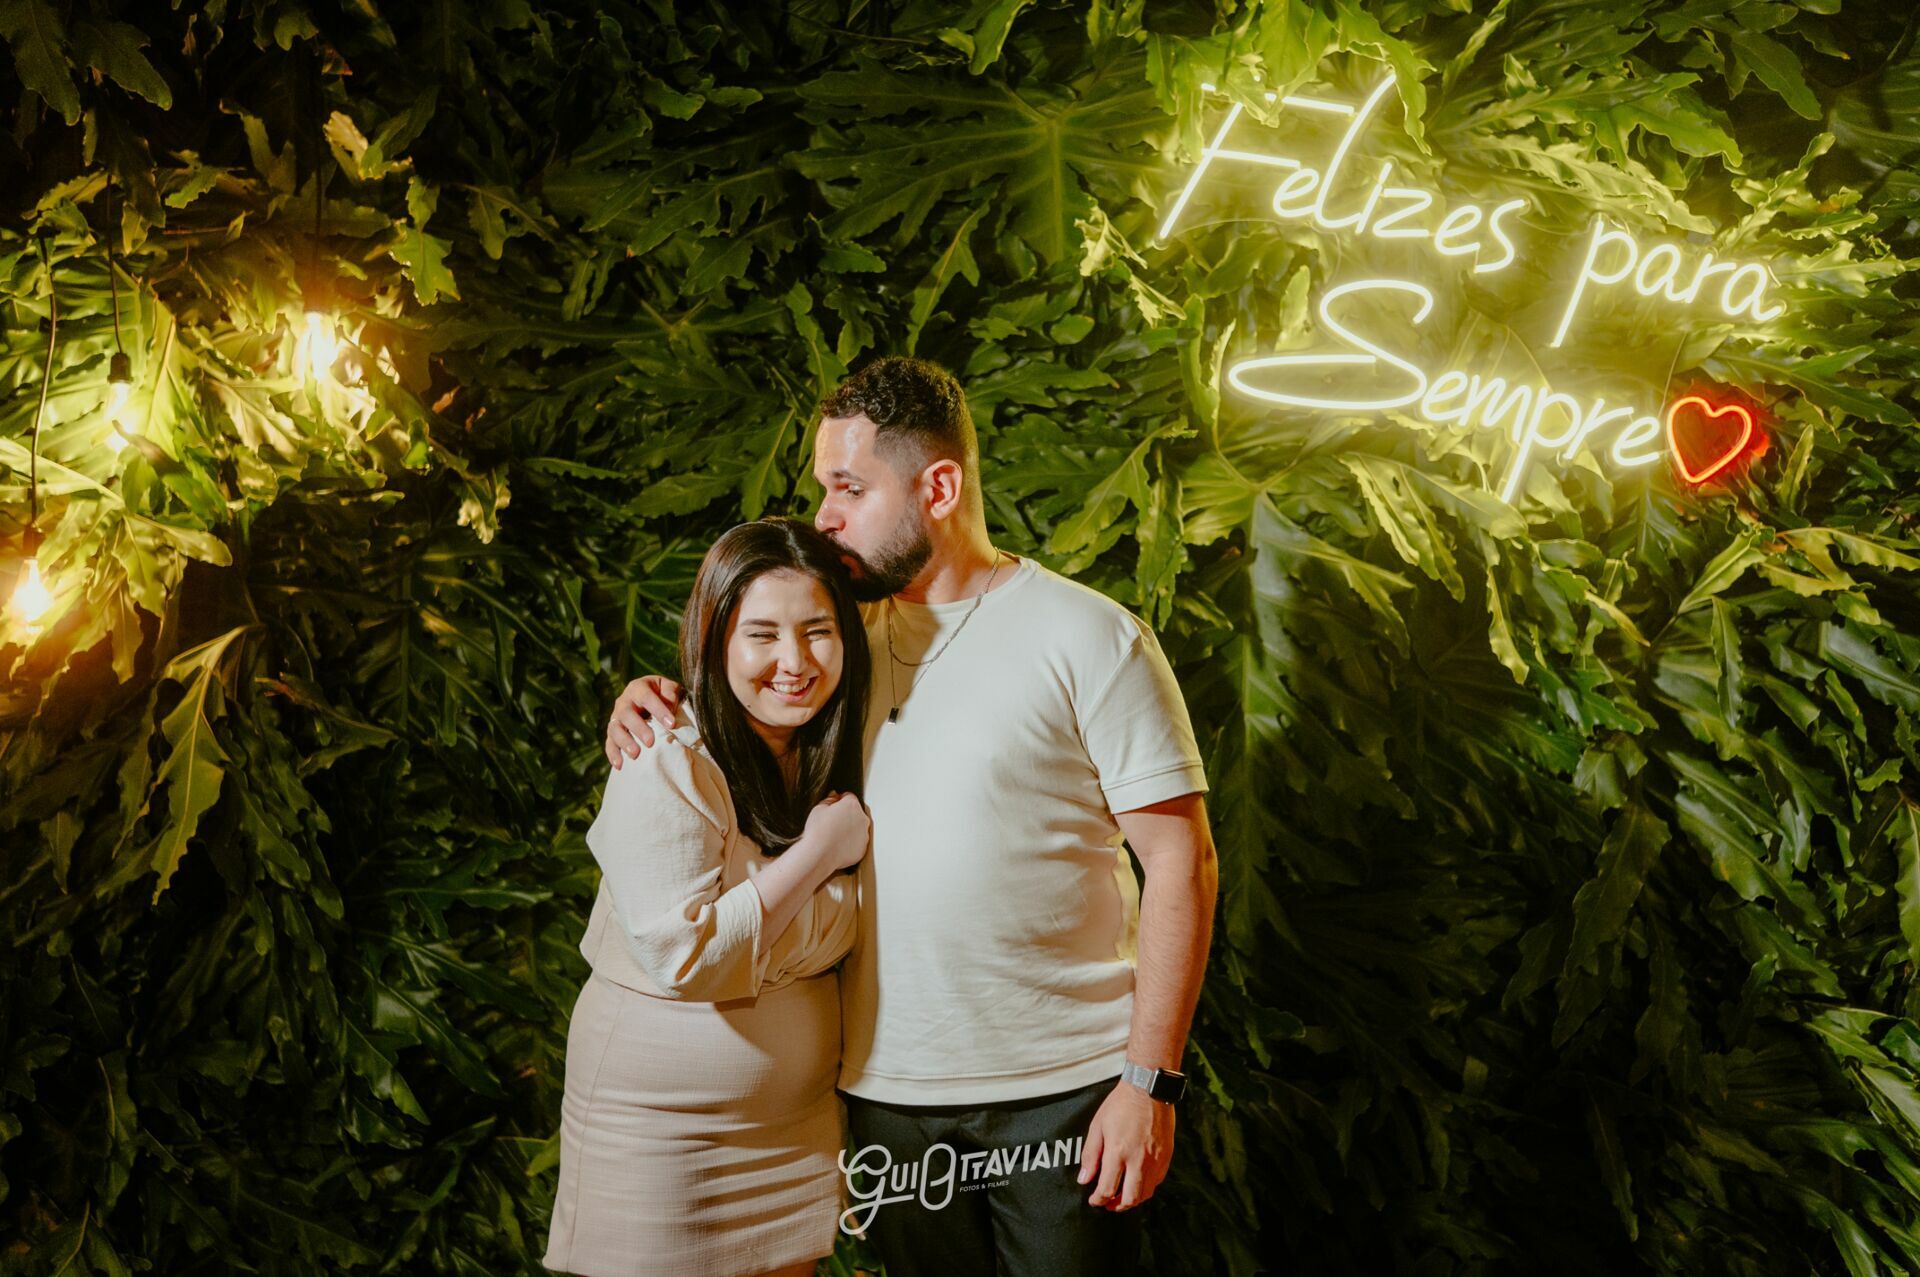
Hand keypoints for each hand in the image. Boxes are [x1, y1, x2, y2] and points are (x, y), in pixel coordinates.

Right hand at [605, 676, 684, 768]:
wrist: (649, 698)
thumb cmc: (662, 693)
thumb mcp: (668, 687)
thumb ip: (670, 693)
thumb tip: (670, 705)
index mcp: (638, 688)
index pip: (646, 697)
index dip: (659, 710)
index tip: (672, 724)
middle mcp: (623, 702)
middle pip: (627, 714)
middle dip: (638, 728)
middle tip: (650, 742)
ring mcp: (616, 717)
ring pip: (615, 729)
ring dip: (624, 742)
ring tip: (636, 754)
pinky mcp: (613, 732)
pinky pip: (609, 743)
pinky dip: (613, 754)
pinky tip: (619, 765)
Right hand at [802, 792, 869, 871]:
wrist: (818, 855)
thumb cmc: (818, 832)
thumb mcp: (818, 809)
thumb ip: (829, 800)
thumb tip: (834, 798)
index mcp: (852, 805)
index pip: (849, 797)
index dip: (839, 801)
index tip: (834, 806)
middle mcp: (862, 819)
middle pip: (856, 813)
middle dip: (846, 815)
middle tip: (832, 822)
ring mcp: (864, 835)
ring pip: (858, 828)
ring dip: (850, 829)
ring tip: (833, 835)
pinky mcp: (862, 849)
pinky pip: (857, 843)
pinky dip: (850, 843)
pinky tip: (837, 845)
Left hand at [1076, 1079, 1174, 1210]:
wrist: (1149, 1089)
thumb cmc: (1121, 1105)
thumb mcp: (1098, 1126)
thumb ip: (1090, 1155)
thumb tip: (1084, 1179)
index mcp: (1118, 1152)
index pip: (1107, 1189)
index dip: (1098, 1200)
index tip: (1093, 1200)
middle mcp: (1139, 1160)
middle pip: (1129, 1199)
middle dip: (1116, 1206)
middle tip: (1107, 1204)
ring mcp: (1155, 1160)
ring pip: (1145, 1194)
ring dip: (1132, 1200)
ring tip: (1121, 1197)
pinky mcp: (1166, 1157)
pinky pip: (1157, 1182)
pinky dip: (1146, 1188)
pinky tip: (1137, 1182)